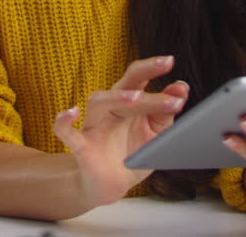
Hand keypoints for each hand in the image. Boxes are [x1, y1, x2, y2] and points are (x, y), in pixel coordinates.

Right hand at [52, 55, 189, 208]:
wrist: (112, 185)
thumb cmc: (133, 153)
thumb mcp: (157, 133)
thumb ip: (167, 111)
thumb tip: (181, 86)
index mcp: (128, 102)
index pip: (138, 77)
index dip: (153, 67)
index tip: (170, 61)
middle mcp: (110, 108)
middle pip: (124, 86)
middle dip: (144, 78)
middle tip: (168, 81)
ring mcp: (94, 125)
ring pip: (99, 101)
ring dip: (117, 98)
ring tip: (136, 98)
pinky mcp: (81, 146)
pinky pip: (65, 131)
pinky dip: (64, 120)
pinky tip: (70, 113)